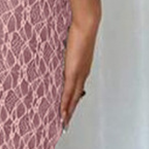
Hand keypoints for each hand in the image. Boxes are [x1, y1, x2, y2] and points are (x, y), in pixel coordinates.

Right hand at [60, 16, 99, 130]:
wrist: (86, 25)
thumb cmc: (79, 30)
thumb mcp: (72, 43)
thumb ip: (68, 50)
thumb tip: (64, 49)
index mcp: (83, 67)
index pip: (78, 88)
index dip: (73, 100)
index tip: (69, 109)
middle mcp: (83, 73)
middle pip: (77, 97)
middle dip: (71, 110)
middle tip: (66, 123)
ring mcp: (79, 74)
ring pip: (73, 98)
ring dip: (68, 111)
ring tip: (63, 122)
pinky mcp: (73, 72)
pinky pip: (69, 92)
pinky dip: (65, 103)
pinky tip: (62, 112)